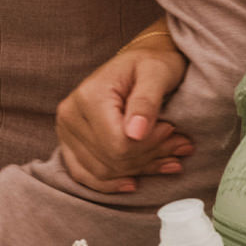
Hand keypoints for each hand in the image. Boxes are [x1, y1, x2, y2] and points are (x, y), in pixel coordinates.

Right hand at [55, 38, 193, 191]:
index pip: (118, 144)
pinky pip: (84, 175)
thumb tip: (136, 134)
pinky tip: (134, 181)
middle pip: (111, 160)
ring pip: (102, 171)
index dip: (150, 146)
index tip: (173, 130)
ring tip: (169, 157)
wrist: (139, 61)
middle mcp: (69, 115)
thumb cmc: (152, 63)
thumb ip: (147, 101)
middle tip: (180, 144)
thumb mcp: (158, 73)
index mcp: (88, 96)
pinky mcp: (69, 143)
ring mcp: (65, 131)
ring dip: (139, 170)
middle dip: (150, 157)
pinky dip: (111, 183)